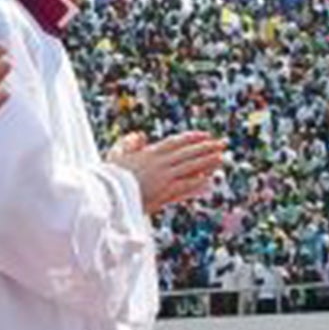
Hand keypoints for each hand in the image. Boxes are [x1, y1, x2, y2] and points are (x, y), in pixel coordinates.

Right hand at [110, 131, 229, 215]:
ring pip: (190, 168)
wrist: (106, 193)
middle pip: (188, 153)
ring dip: (207, 162)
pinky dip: (197, 183)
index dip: (192, 138)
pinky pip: (184, 187)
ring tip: (222, 158)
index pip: (176, 142)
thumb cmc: (109, 176)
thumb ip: (130, 143)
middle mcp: (159, 164)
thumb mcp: (117, 154)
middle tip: (222, 144)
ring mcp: (163, 179)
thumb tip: (141, 135)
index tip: (205, 135)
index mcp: (149, 153)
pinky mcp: (164, 194)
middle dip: (206, 147)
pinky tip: (209, 181)